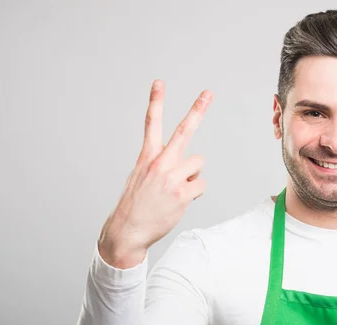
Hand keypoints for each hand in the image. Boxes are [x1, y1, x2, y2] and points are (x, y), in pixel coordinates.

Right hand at [98, 80, 212, 268]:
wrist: (127, 229)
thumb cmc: (136, 204)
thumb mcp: (140, 176)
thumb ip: (160, 164)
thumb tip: (187, 166)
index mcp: (148, 156)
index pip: (151, 123)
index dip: (156, 101)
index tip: (159, 82)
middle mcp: (160, 162)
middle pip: (184, 130)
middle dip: (198, 110)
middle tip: (208, 93)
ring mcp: (172, 177)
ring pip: (198, 164)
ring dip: (192, 176)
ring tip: (177, 190)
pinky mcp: (182, 193)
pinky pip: (201, 185)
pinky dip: (195, 193)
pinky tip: (180, 200)